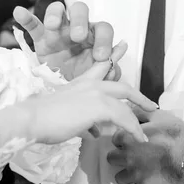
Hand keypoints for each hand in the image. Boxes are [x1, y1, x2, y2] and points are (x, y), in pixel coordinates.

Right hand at [13, 2, 120, 80]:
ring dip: (56, 15)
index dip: (104, 40)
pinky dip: (25, 17)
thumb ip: (107, 71)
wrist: (63, 88)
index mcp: (95, 36)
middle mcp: (77, 28)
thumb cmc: (82, 77)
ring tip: (53, 26)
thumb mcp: (95, 77)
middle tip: (78, 37)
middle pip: (81, 11)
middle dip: (80, 22)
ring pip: (57, 10)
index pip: (103, 29)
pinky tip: (18, 12)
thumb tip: (116, 68)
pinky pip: (33, 23)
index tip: (101, 56)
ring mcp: (58, 31)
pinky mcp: (40, 37)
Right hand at [17, 61, 157, 144]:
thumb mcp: (68, 118)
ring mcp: (96, 93)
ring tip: (142, 135)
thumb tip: (97, 132)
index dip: (113, 58)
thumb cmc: (43, 120)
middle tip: (151, 105)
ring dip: (136, 121)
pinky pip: (124, 117)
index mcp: (81, 83)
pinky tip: (137, 138)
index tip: (123, 45)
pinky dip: (132, 130)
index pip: (101, 67)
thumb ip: (85, 122)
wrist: (32, 119)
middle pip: (122, 86)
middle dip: (138, 96)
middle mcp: (90, 84)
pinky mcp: (99, 105)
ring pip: (125, 104)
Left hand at [107, 109, 183, 183]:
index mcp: (130, 138)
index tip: (129, 142)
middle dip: (119, 158)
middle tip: (130, 158)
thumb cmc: (177, 134)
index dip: (122, 141)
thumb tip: (128, 109)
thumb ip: (141, 113)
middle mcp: (128, 156)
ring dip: (124, 176)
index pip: (115, 139)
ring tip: (135, 174)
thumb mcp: (161, 116)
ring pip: (118, 178)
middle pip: (111, 159)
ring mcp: (135, 174)